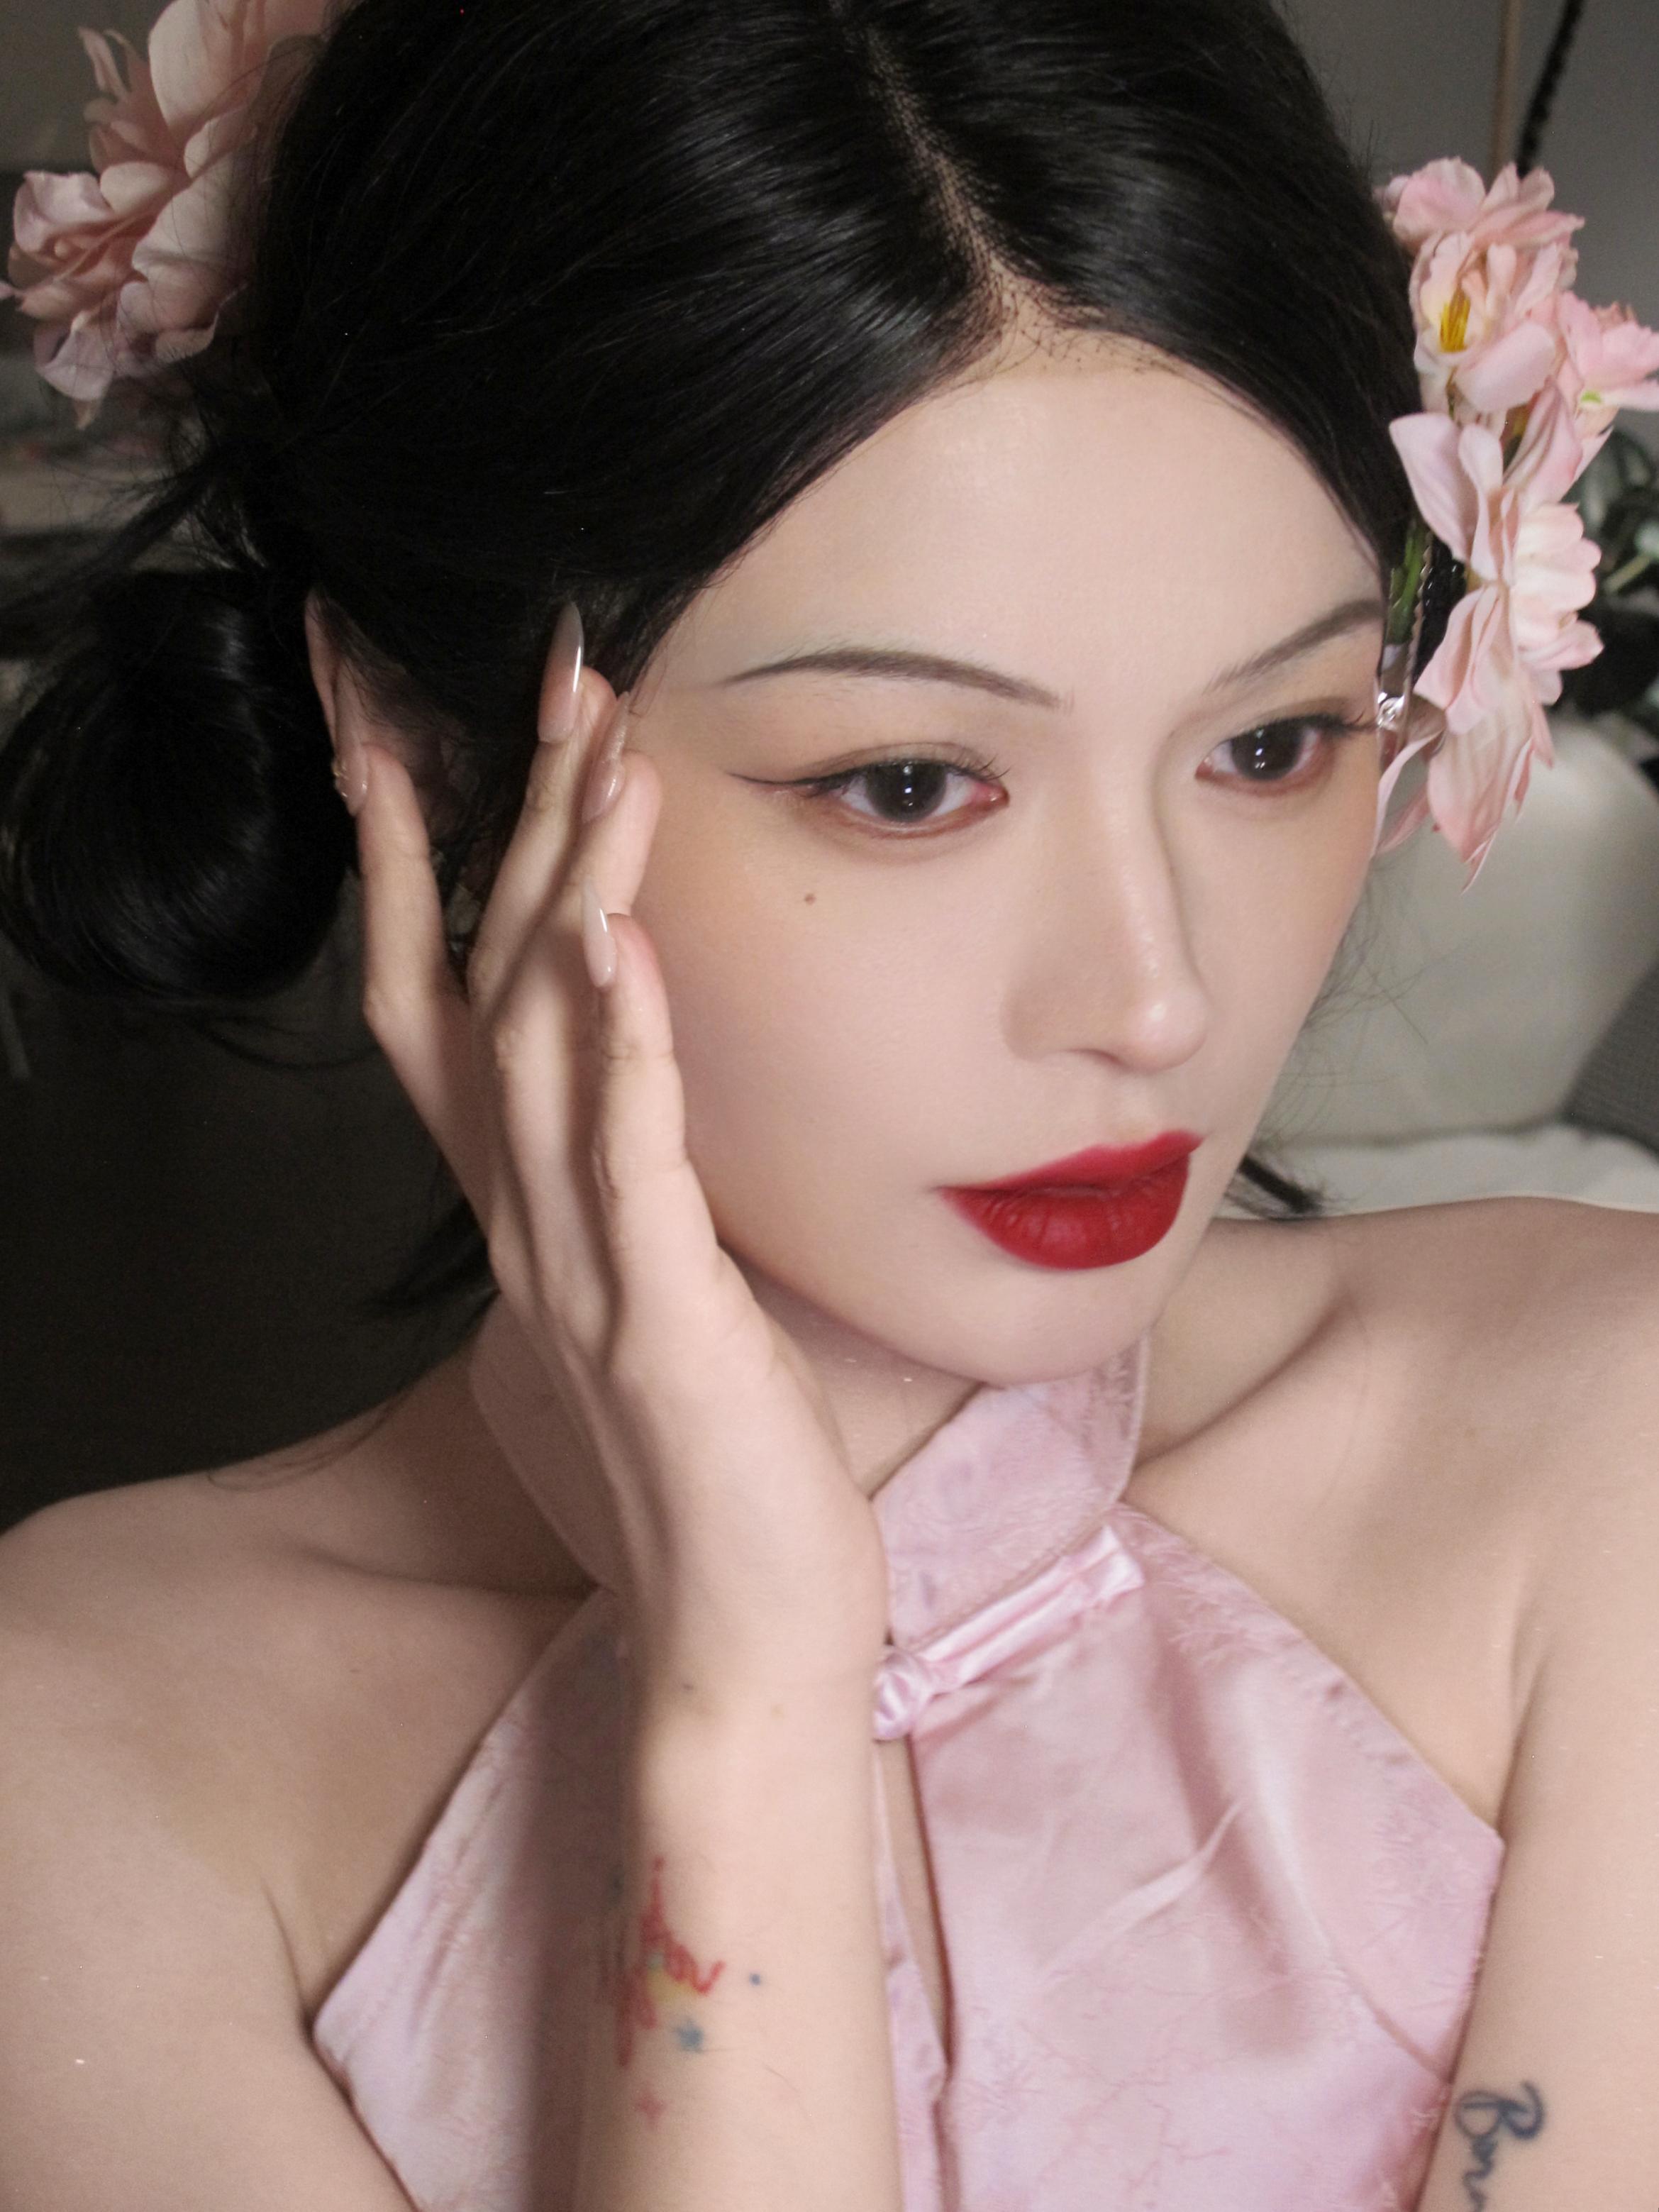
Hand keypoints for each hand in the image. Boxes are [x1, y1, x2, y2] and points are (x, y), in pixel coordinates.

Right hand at [323, 605, 889, 1714]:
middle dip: (516, 823)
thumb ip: (626, 1192)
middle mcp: (531, 1225)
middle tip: (558, 673)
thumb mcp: (657, 1296)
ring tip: (606, 757)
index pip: (443, 1010)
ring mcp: (584, 1271)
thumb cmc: (715, 1464)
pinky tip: (621, 946)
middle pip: (490, 985)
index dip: (423, 870)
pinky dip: (620, 1050)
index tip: (414, 734)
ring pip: (547, 1047)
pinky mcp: (660, 1319)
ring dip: (573, 892)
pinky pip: (626, 1162)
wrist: (739, 1636)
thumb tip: (636, 1099)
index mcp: (532, 1214)